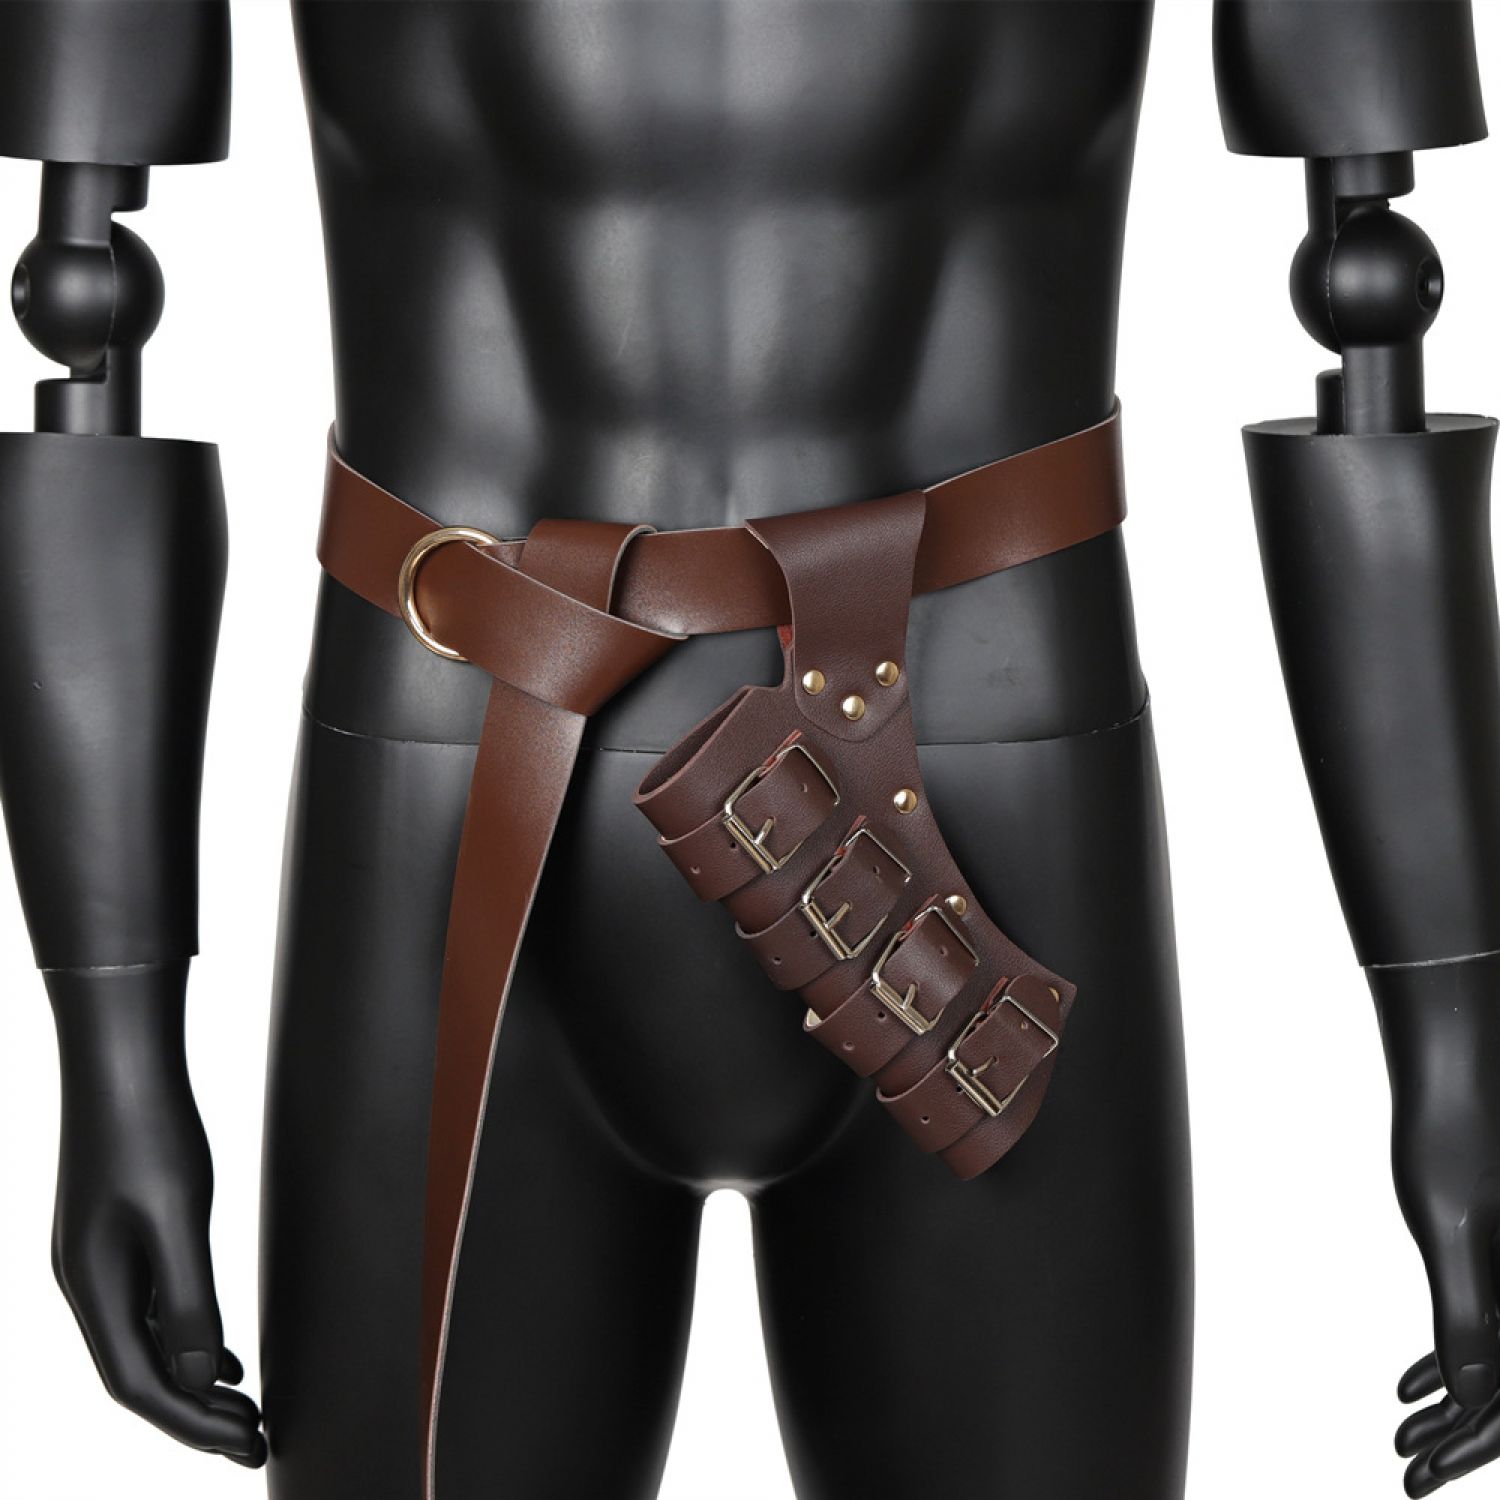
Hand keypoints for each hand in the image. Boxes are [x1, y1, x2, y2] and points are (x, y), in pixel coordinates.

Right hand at [45, 962, 264, 1466]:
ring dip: (196, 1381)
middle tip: (258, 1442)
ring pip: (149, 1344)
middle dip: (198, 1416)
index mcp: (95, 1288)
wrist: (122, 1059)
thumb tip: (201, 1380)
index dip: (192, 1425)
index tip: (250, 1443)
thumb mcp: (176, 1218)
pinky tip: (225, 1355)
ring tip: (249, 1410)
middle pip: (142, 1374)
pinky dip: (189, 1338)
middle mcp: (89, 1283)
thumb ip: (189, 1299)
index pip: (140, 1386)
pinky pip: (153, 1308)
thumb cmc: (149, 1131)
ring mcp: (101, 1259)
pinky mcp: (121, 1234)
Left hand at [1371, 957, 1499, 1495]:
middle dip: (1464, 1437)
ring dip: (1456, 1403)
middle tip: (1408, 1473)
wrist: (1465, 1056)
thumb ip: (1467, 1313)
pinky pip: (1493, 1322)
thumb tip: (1466, 1392)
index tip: (1421, 1475)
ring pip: (1498, 1359)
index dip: (1472, 1445)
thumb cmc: (1454, 1131)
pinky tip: (1407, 1382)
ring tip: (1403, 1435)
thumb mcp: (1453, 1228)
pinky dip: (1454, 1360)